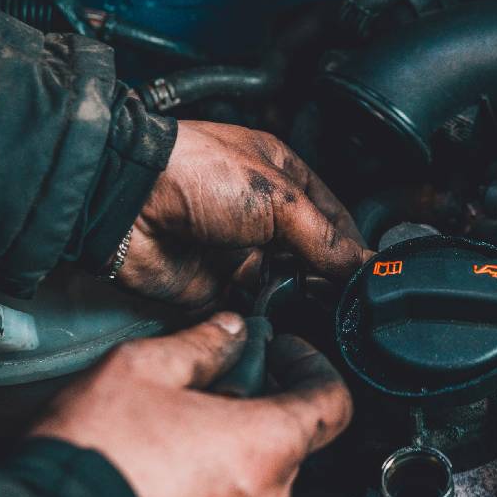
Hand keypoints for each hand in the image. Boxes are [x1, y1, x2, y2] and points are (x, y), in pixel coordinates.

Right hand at [31, 313, 351, 496]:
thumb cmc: (96, 455)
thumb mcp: (144, 370)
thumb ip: (202, 345)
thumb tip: (231, 330)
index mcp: (268, 445)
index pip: (334, 403)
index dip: (314, 367)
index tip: (284, 351)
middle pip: (293, 438)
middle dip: (264, 402)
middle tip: (220, 380)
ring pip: (260, 476)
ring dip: (237, 444)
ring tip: (183, 424)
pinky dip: (216, 481)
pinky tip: (169, 464)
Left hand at [119, 121, 372, 309]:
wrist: (128, 202)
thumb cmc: (196, 173)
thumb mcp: (278, 198)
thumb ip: (324, 238)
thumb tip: (360, 266)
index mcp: (282, 178)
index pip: (333, 217)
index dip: (352, 245)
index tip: (368, 275)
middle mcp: (264, 215)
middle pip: (312, 253)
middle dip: (329, 276)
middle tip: (347, 300)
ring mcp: (240, 251)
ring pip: (286, 283)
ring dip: (300, 298)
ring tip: (318, 311)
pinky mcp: (217, 285)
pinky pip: (253, 307)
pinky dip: (269, 317)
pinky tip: (285, 322)